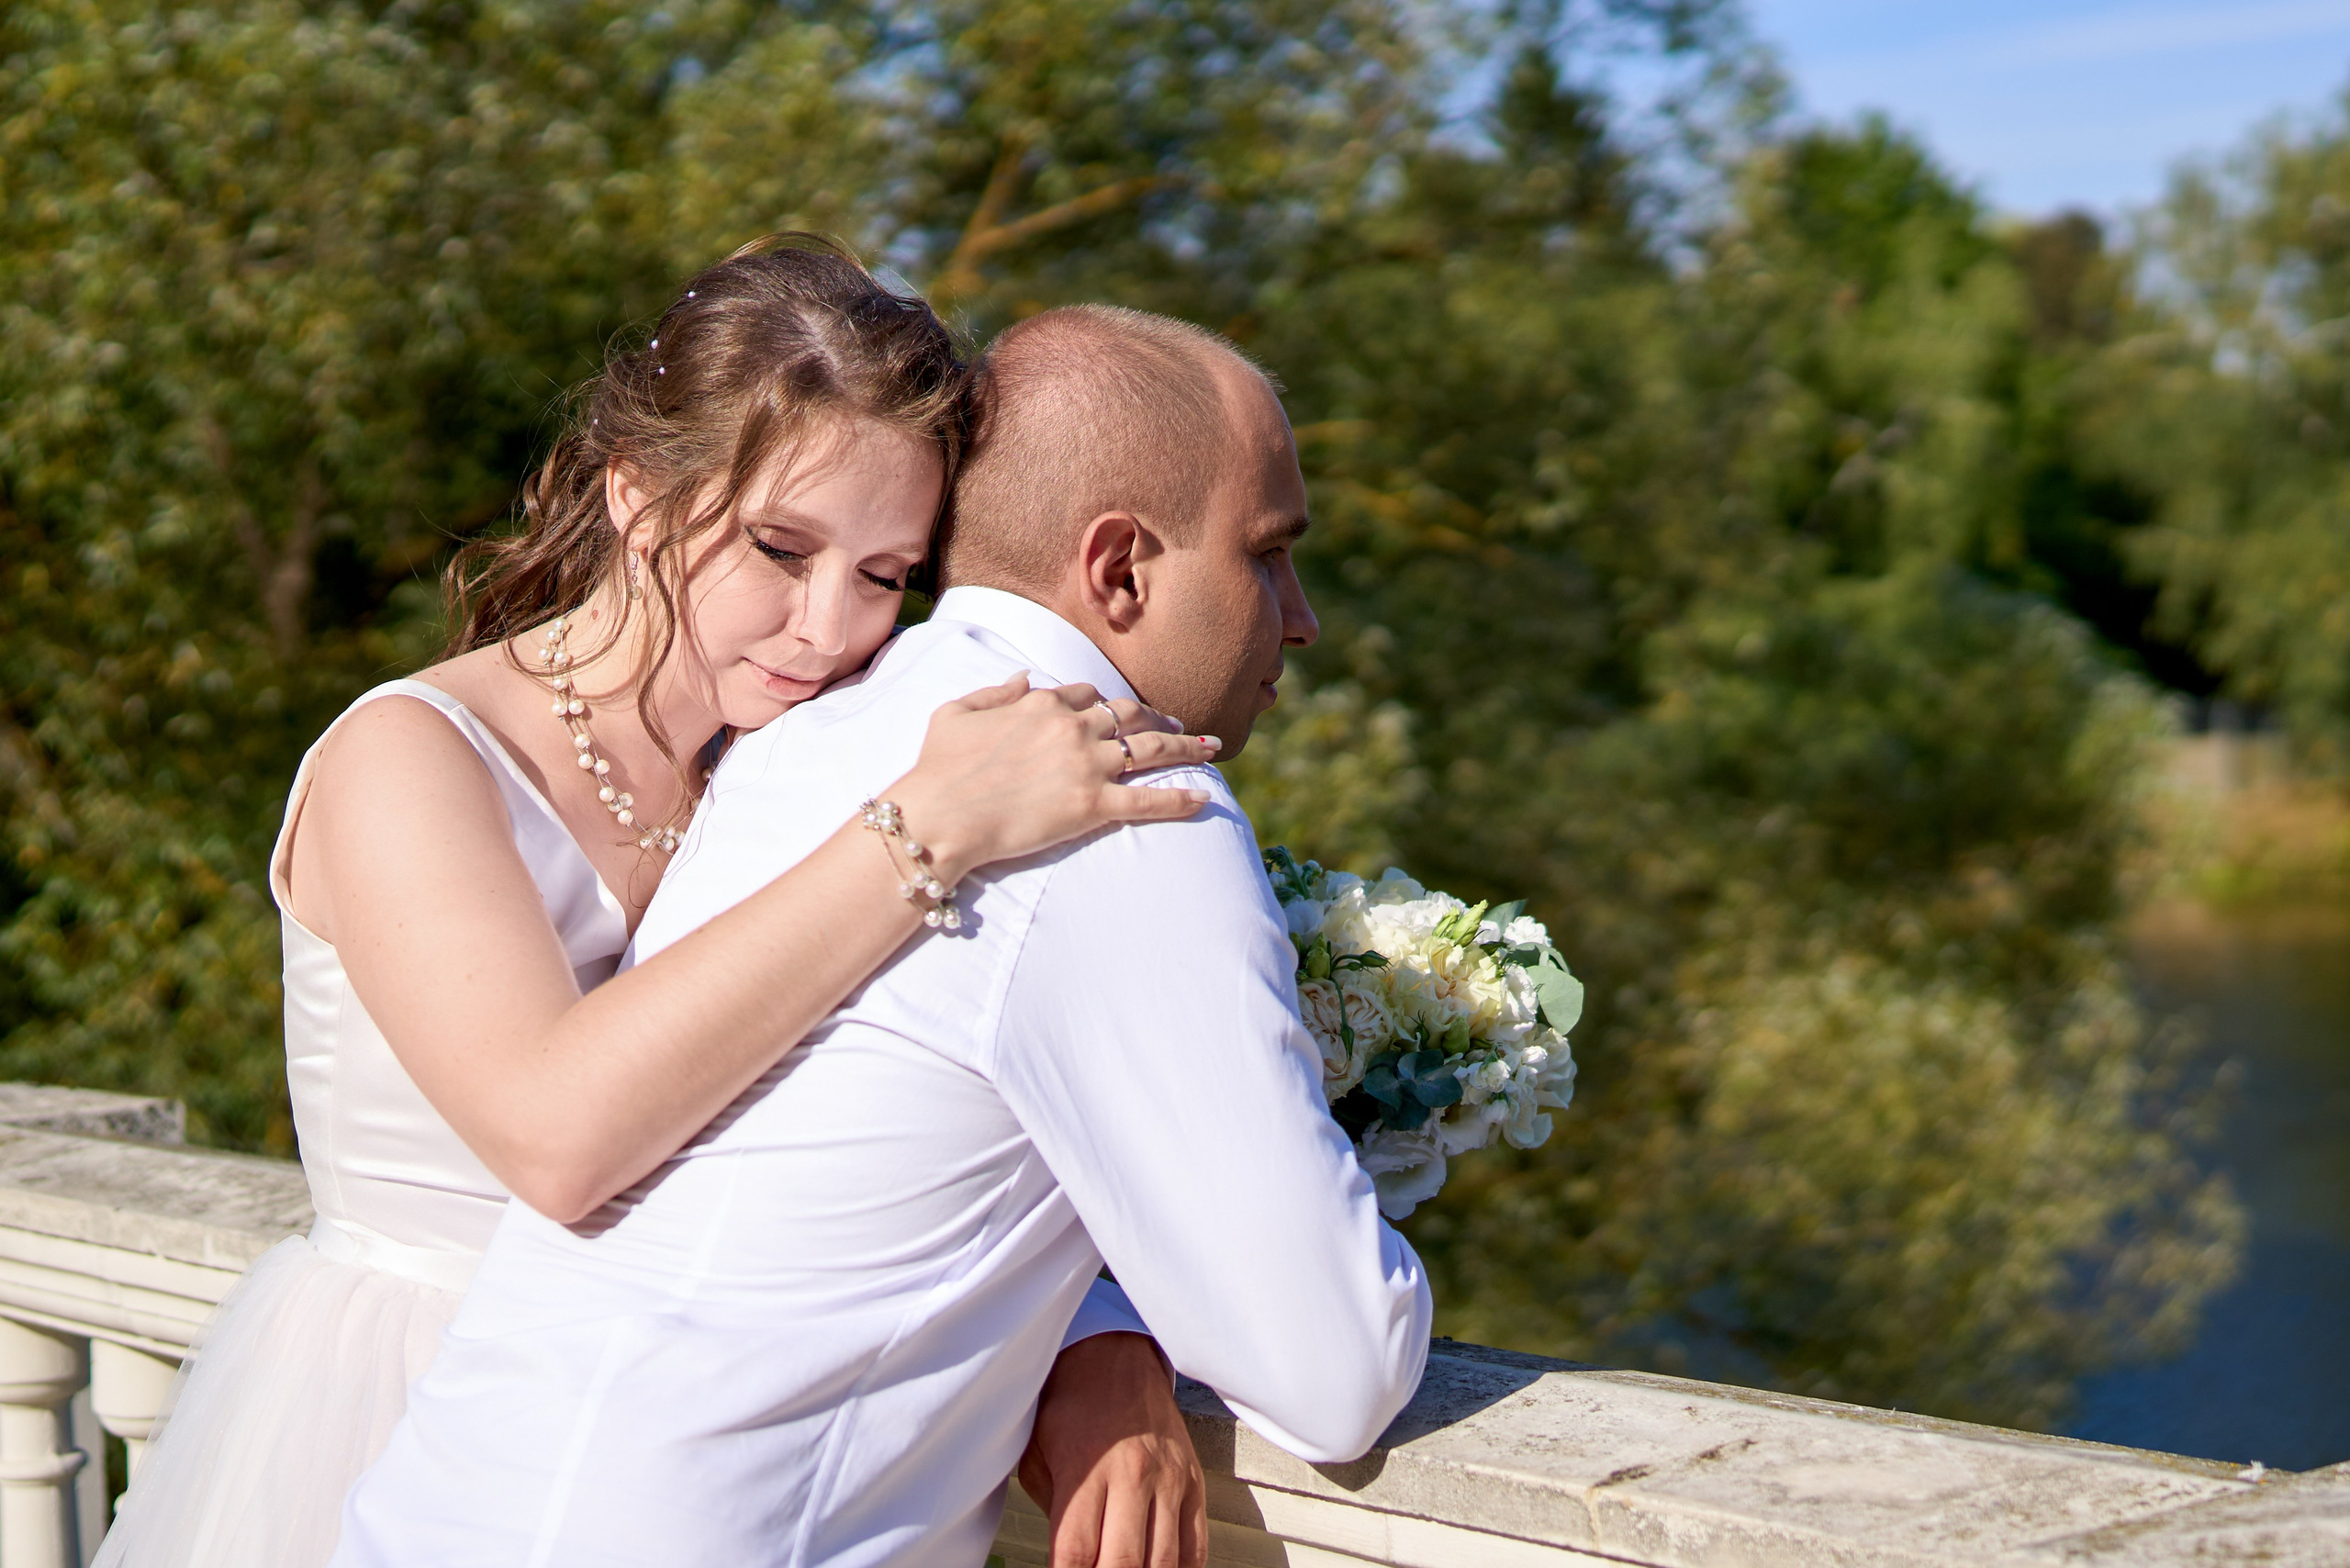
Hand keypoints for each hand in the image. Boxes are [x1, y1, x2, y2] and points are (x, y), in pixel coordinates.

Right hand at [890, 675, 1218, 882]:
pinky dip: (1179, 800)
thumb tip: (1022, 677)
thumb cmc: (938, 768)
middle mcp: (1073, 727)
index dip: (1105, 702)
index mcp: (1042, 704)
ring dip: (1184, 748)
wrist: (940, 816)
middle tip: (1178, 723)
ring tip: (1210, 748)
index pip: (1087, 694)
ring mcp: (1087, 765)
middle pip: (1129, 715)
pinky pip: (1148, 802)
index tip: (1117, 710)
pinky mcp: (1092, 805)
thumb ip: (994, 692)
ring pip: (1150, 750)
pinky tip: (1205, 798)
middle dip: (1157, 717)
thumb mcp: (956, 712)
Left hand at [1018, 1332, 1205, 1567]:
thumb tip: (1067, 1562)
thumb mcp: (1039, 1453)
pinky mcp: (1193, 1482)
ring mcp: (1169, 1480)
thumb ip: (1053, 1511)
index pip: (1075, 1553)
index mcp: (1086, 1468)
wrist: (1115, 1356)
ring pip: (1163, 1563)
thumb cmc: (1069, 1407)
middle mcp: (1133, 1475)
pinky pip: (1195, 1548)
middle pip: (1123, 1565)